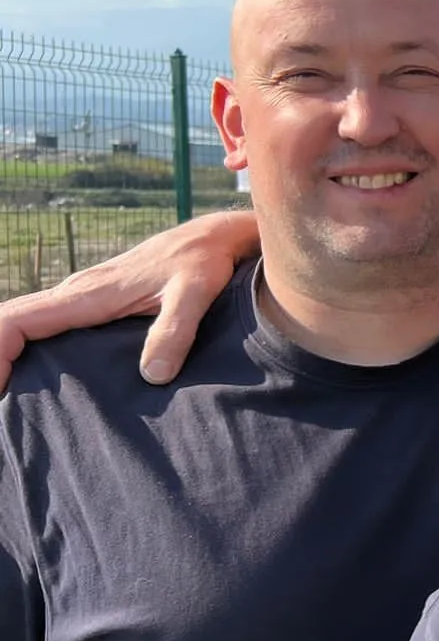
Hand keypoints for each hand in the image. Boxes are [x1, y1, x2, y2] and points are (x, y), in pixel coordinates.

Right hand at [0, 211, 256, 390]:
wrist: (214, 236)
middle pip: (12, 325)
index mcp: (86, 295)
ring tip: (13, 399)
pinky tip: (43, 380)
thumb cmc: (204, 260)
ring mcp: (82, 297)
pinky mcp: (95, 302)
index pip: (14, 321)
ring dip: (11, 356)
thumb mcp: (196, 294)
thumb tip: (153, 375)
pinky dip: (32, 349)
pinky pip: (49, 325)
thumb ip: (174, 330)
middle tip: (1, 403)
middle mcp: (75, 294)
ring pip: (28, 325)